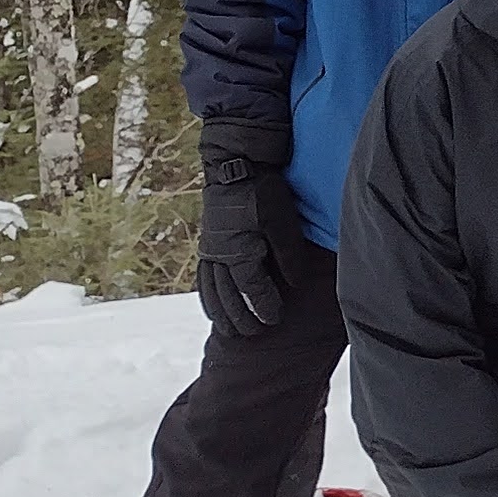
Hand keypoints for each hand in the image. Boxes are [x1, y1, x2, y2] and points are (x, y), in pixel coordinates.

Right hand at [195, 127, 292, 339]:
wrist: (233, 162)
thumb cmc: (262, 191)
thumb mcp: (283, 221)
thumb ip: (289, 255)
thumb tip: (294, 285)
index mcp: (239, 253)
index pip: (251, 290)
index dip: (262, 307)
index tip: (273, 321)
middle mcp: (219, 256)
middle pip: (227, 296)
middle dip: (239, 317)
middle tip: (253, 334)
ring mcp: (210, 249)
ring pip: (211, 289)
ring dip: (219, 311)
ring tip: (228, 330)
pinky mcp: (207, 242)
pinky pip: (202, 276)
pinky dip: (207, 294)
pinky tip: (212, 303)